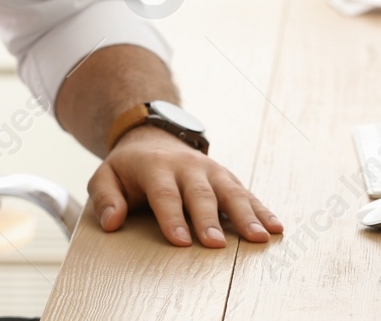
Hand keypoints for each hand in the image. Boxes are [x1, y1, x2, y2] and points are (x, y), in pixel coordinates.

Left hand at [87, 125, 283, 247]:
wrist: (153, 136)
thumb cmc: (129, 168)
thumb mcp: (106, 176)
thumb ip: (105, 198)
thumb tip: (112, 223)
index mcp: (155, 166)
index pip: (164, 193)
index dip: (172, 217)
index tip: (181, 241)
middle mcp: (187, 166)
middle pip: (200, 193)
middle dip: (208, 219)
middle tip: (215, 244)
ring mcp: (210, 170)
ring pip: (230, 192)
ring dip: (245, 215)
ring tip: (258, 238)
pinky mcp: (226, 177)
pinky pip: (246, 194)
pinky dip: (262, 210)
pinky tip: (276, 227)